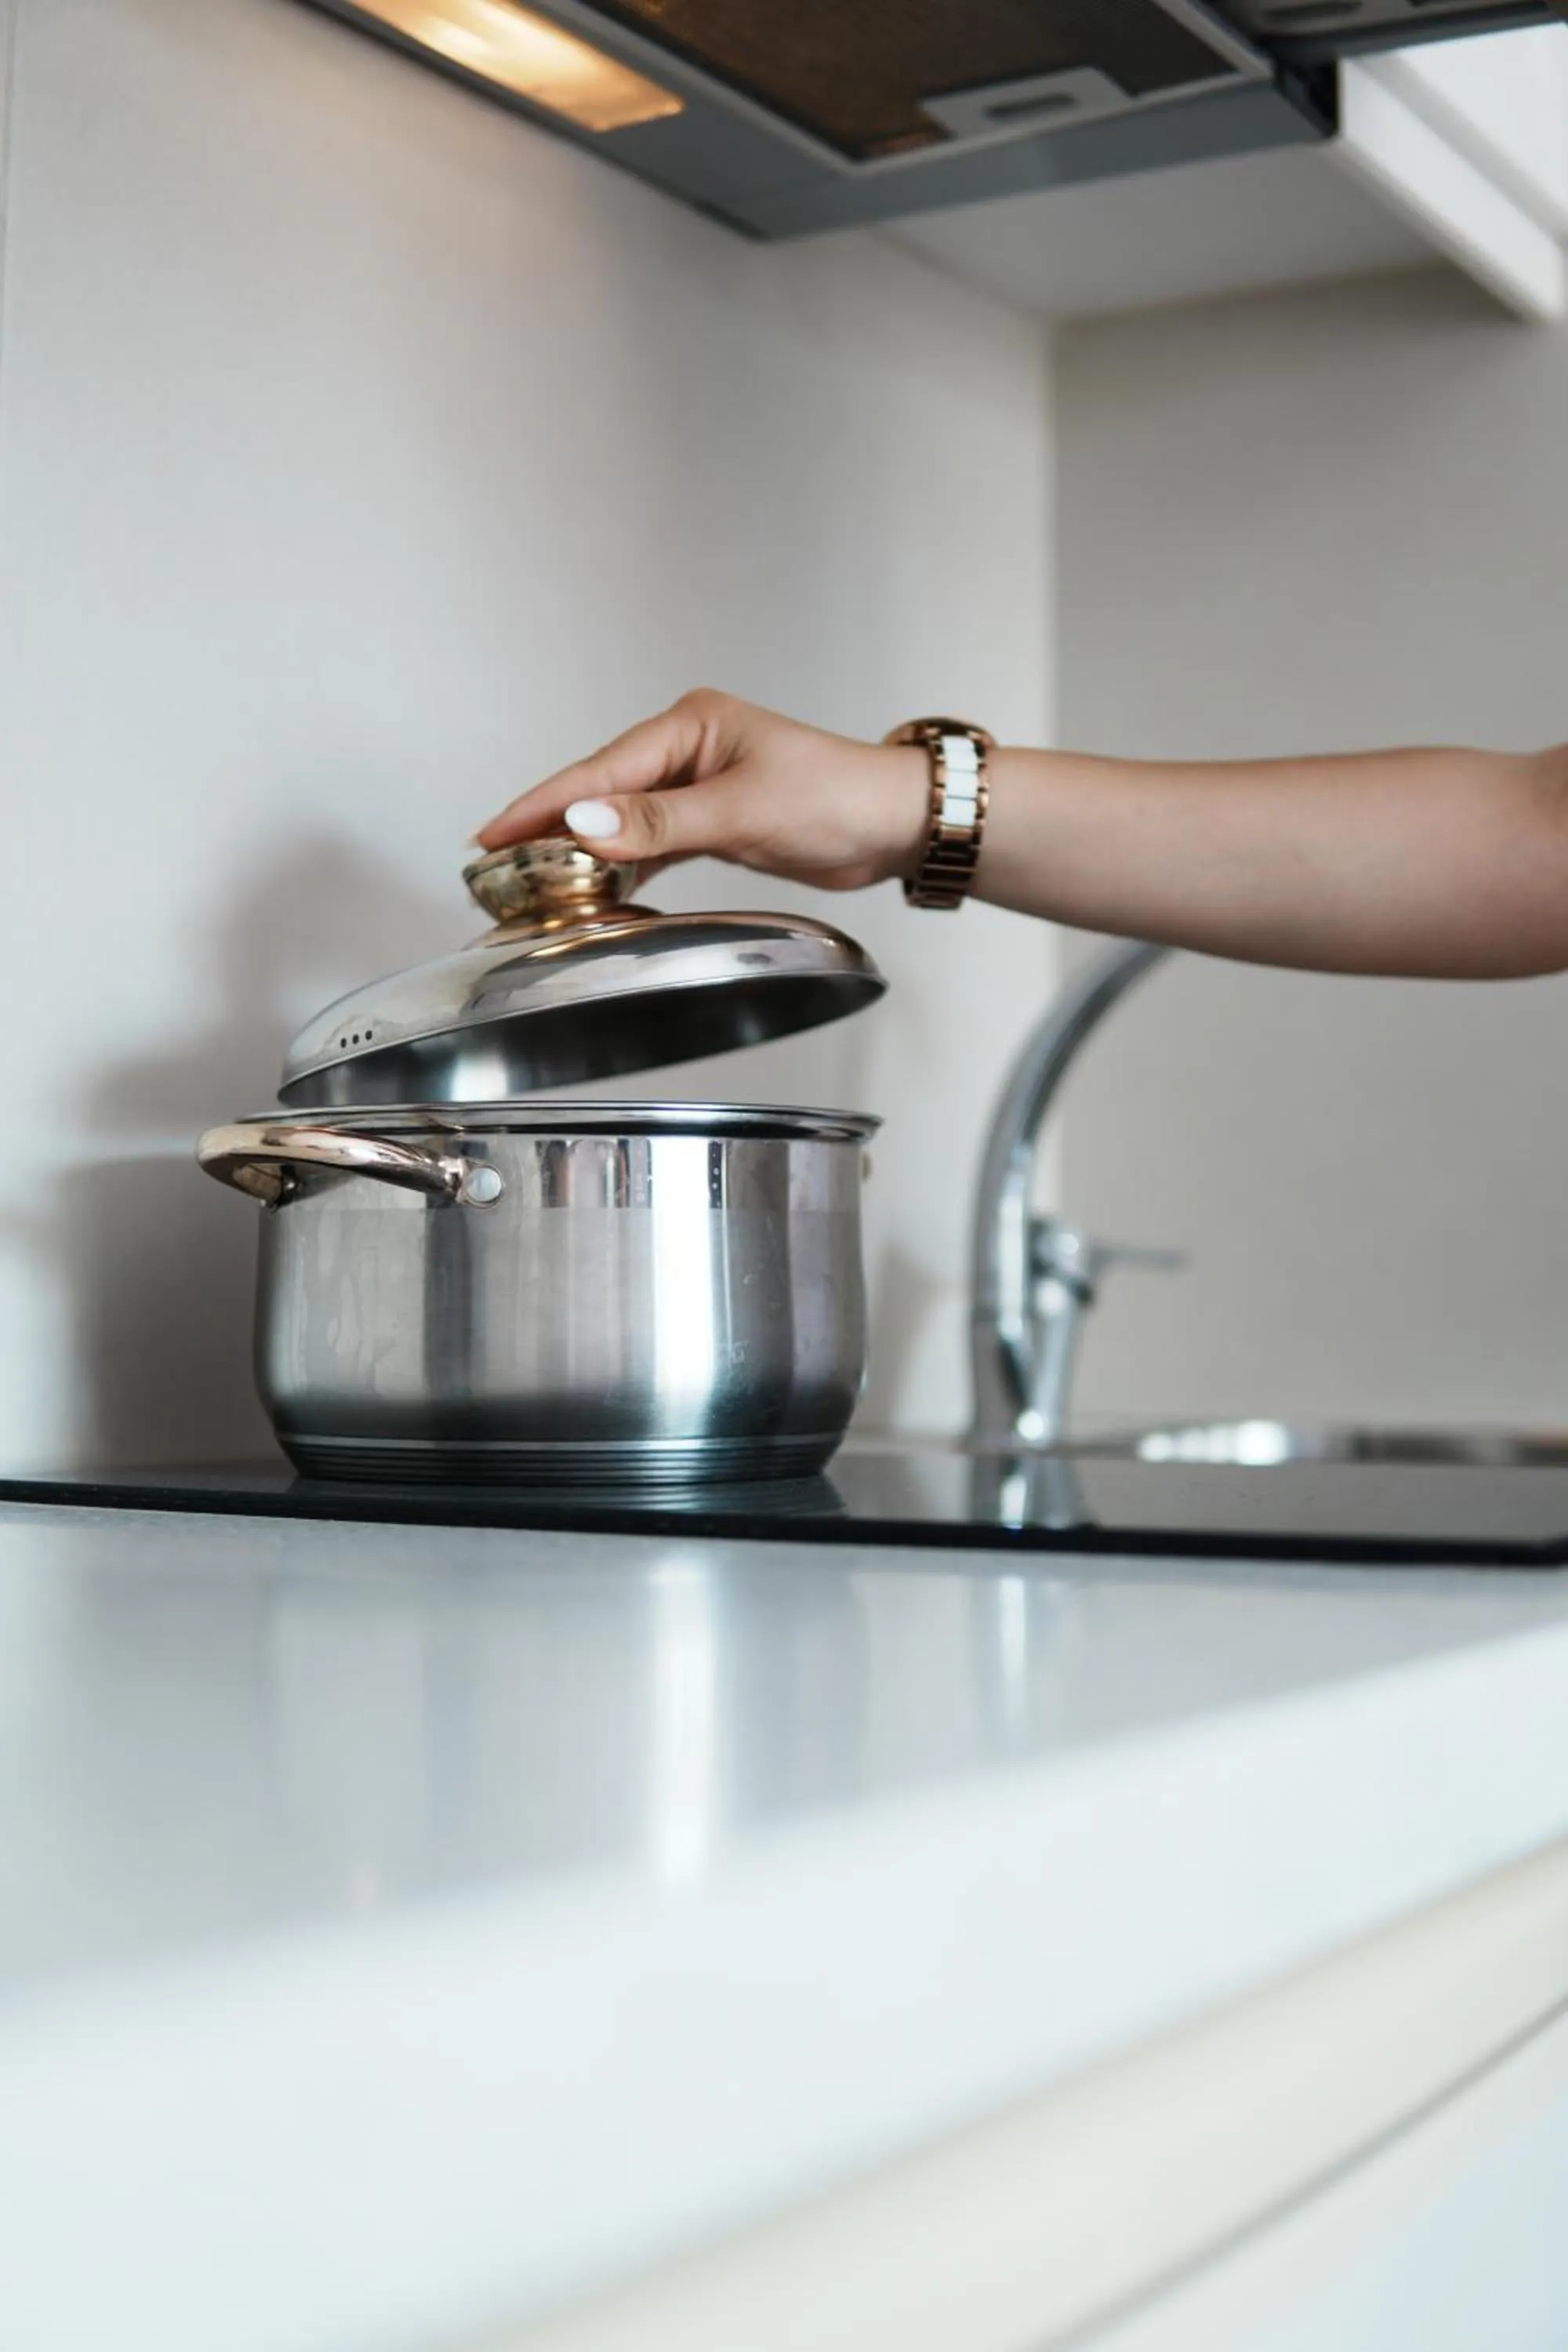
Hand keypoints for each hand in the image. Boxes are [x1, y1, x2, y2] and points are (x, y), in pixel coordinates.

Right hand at [475, 690, 928, 891]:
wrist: (894, 824)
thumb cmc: (837, 797)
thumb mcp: (742, 810)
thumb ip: (662, 822)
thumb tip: (588, 826)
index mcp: (689, 726)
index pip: (598, 770)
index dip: (542, 806)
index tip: (491, 834)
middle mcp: (688, 750)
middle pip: (600, 793)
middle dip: (548, 830)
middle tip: (493, 866)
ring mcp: (699, 787)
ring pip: (622, 821)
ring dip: (582, 853)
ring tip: (531, 883)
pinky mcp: (713, 822)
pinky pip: (651, 843)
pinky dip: (623, 866)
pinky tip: (596, 890)